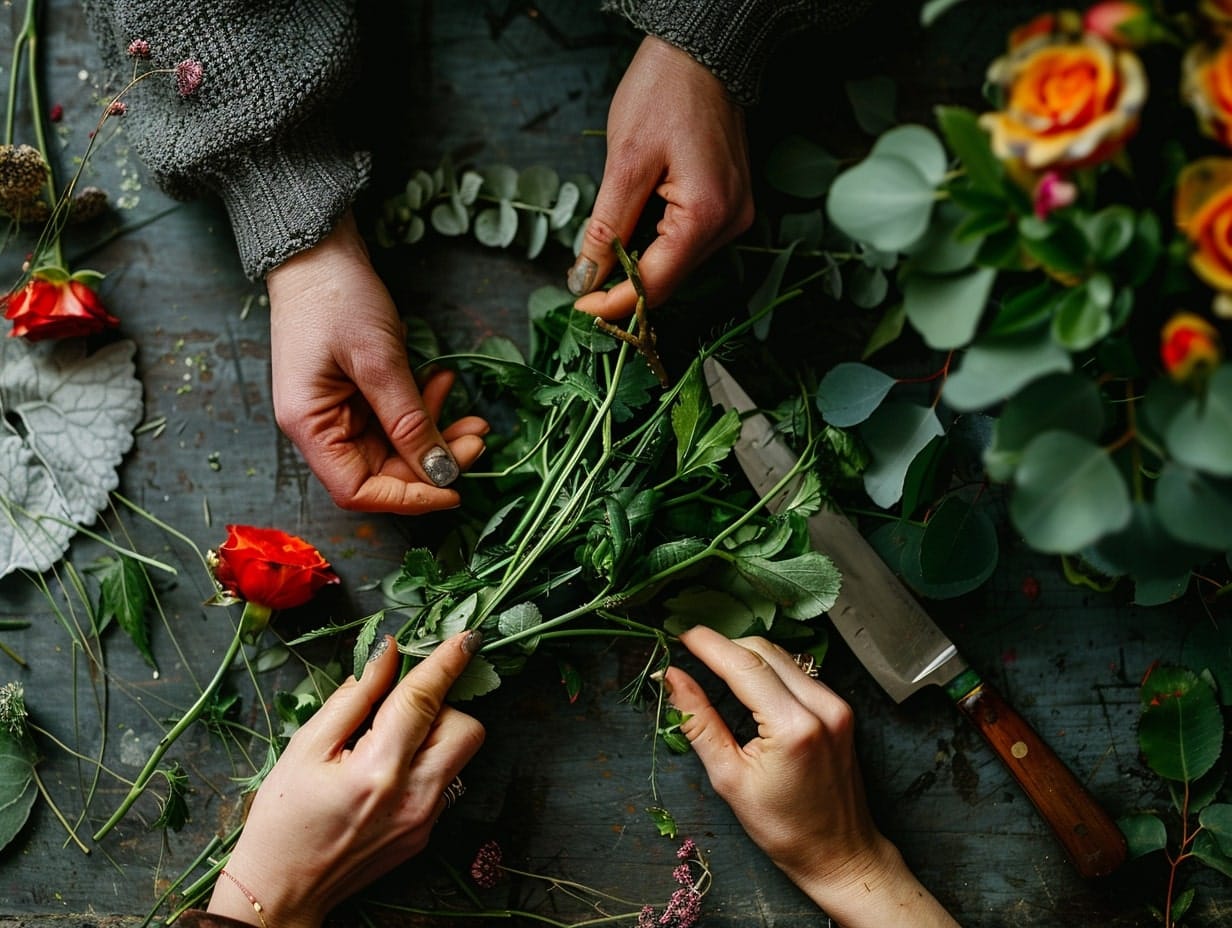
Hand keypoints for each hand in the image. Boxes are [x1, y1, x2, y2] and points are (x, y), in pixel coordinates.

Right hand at [208, 631, 485, 927]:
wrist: (283, 893)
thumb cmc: (282, 820)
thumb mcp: (306, 748)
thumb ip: (354, 697)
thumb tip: (388, 654)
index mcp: (379, 770)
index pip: (424, 700)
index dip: (445, 662)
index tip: (466, 637)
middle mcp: (414, 796)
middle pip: (465, 727)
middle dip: (441, 706)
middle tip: (395, 711)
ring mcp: (426, 819)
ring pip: (460, 753)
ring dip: (434, 733)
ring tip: (386, 743)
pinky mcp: (427, 833)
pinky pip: (444, 779)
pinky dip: (424, 762)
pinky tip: (384, 774)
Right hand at [267, 211, 488, 513]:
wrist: (318, 248)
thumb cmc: (336, 298)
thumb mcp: (378, 361)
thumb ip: (409, 421)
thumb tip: (439, 472)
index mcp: (309, 426)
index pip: (358, 490)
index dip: (408, 498)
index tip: (454, 488)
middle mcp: (319, 427)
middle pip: (382, 471)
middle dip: (433, 462)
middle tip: (477, 440)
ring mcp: (338, 410)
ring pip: (396, 446)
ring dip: (436, 435)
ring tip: (474, 418)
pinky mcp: (356, 392)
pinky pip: (396, 417)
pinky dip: (424, 408)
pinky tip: (445, 384)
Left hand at [567, 36, 753, 319]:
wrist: (702, 52)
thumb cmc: (664, 92)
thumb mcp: (625, 161)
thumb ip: (606, 228)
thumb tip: (586, 277)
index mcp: (708, 215)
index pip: (656, 282)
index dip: (615, 302)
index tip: (578, 309)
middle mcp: (730, 223)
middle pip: (670, 279)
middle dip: (626, 289)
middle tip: (581, 290)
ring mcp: (735, 215)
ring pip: (679, 264)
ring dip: (640, 268)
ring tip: (600, 264)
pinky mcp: (729, 204)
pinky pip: (688, 242)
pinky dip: (657, 247)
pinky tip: (631, 239)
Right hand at [663, 626, 959, 927]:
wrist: (839, 853)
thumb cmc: (782, 828)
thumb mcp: (729, 778)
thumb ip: (698, 721)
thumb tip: (671, 679)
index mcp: (793, 727)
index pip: (744, 665)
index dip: (708, 644)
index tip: (679, 634)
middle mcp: (821, 707)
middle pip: (763, 651)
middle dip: (724, 646)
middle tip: (691, 654)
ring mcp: (836, 705)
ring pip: (781, 656)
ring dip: (745, 655)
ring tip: (714, 667)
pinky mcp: (840, 709)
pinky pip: (797, 672)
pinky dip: (768, 669)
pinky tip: (748, 684)